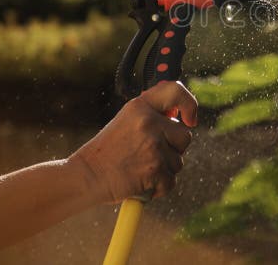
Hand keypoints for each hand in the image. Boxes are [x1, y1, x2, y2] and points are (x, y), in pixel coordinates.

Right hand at [70, 81, 197, 203]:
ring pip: (178, 161)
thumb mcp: (126, 121)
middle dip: (173, 148)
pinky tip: (141, 182)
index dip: (189, 104)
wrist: (86, 176)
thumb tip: (180, 117)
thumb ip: (151, 116)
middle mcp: (149, 123)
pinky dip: (159, 187)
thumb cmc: (107, 152)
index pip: (175, 91)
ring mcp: (153, 146)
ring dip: (164, 169)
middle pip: (185, 136)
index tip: (191, 119)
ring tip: (140, 168)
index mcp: (140, 107)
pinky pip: (171, 181)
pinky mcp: (155, 169)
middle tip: (149, 154)